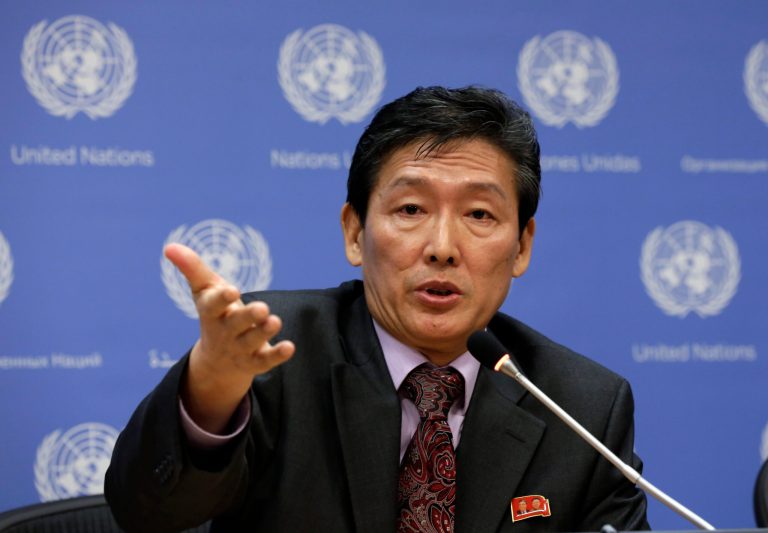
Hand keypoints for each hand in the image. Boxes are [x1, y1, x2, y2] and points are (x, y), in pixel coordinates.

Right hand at [164, 243, 294, 432]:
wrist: (216, 362)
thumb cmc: (215, 314)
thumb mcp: (204, 291)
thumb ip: (192, 269)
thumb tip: (169, 247)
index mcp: (212, 312)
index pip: (213, 305)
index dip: (221, 298)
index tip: (232, 290)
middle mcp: (225, 331)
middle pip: (236, 324)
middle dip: (248, 316)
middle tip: (262, 307)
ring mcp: (240, 348)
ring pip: (252, 341)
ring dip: (264, 332)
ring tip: (275, 321)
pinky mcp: (256, 361)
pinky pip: (266, 360)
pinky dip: (277, 354)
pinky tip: (289, 347)